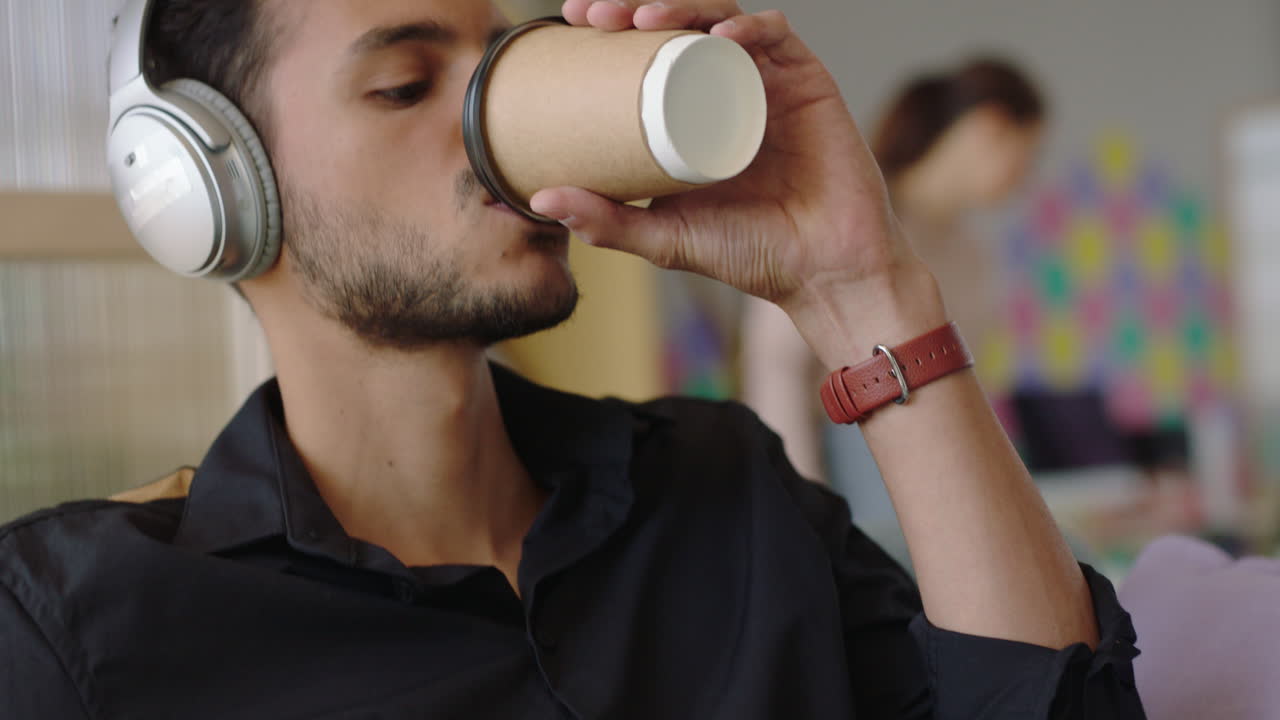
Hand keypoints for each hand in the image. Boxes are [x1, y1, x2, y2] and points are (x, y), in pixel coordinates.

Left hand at [533, 1, 932, 331]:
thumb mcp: (664, 236)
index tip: (569, 22)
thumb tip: (539, 200)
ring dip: (681, 6)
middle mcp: (727, 89)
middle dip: (633, 7)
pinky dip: (748, 27)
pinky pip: (778, 37)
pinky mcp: (809, 83)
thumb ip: (606, 222)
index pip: (646, 54)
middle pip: (679, 26)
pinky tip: (719, 35)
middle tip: (592, 15)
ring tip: (643, 19)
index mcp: (693, 114)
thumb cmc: (750, 254)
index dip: (610, 29)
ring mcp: (767, 82)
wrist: (825, 271)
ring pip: (721, 19)